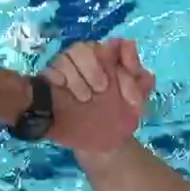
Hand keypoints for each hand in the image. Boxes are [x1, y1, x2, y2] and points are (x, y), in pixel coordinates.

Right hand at [41, 39, 155, 153]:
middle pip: (86, 47)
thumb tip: (129, 46)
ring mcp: (68, 72)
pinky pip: (48, 71)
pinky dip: (57, 77)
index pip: (116, 45)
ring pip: (67, 56)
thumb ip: (141, 78)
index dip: (123, 57)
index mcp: (112, 61)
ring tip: (84, 98)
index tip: (128, 75)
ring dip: (76, 75)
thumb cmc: (120, 118)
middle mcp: (89, 62)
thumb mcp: (138, 102)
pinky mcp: (51, 85)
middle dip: (93, 66)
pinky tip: (64, 90)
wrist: (102, 145)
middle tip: (102, 89)